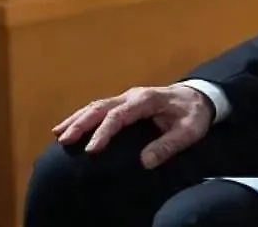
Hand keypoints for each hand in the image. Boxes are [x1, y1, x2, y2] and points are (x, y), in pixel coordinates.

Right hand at [52, 85, 212, 168]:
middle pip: (102, 106)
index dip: (104, 132)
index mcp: (148, 100)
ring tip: (58, 134)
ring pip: (97, 105)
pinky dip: (83, 116)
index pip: (120, 115)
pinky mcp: (125, 103)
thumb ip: (169, 145)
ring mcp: (127, 97)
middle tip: (65, 140)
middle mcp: (133, 95)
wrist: (199, 96)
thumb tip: (145, 161)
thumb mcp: (189, 131)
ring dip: (77, 118)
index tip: (91, 150)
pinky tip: (68, 126)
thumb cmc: (194, 114)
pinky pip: (100, 107)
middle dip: (82, 123)